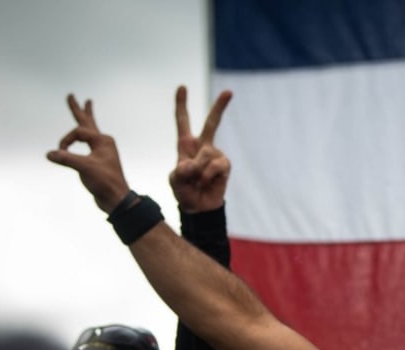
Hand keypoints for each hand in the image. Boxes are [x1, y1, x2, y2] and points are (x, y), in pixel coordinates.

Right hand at [46, 94, 131, 212]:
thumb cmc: (105, 182)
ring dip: (86, 117)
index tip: (61, 153)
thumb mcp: (84, 168)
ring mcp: (101, 150)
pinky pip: (88, 142)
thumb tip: (49, 154)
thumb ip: (66, 159)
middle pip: (87, 122)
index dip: (66, 142)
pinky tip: (83, 134)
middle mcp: (103, 142)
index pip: (77, 133)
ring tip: (87, 104)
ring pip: (89, 130)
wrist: (115, 199)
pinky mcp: (97, 159)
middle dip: (79, 109)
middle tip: (72, 95)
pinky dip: (83, 136)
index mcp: (103, 140)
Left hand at [169, 86, 232, 212]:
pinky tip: (206, 182)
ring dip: (198, 170)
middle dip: (220, 107)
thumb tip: (194, 164)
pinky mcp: (225, 165)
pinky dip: (208, 175)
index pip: (183, 121)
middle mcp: (203, 146)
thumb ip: (181, 171)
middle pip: (212, 123)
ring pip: (206, 154)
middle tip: (229, 92)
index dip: (181, 104)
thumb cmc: (184, 191)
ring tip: (197, 181)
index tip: (182, 87)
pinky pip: (215, 166)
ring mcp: (215, 155)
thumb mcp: (174, 180)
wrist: (199, 207)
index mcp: (185, 145)